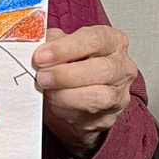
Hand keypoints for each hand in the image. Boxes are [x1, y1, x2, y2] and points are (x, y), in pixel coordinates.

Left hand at [32, 26, 136, 156]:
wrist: (76, 95)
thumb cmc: (72, 63)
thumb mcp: (61, 45)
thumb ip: (52, 42)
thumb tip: (37, 46)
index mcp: (113, 41)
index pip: (94, 40)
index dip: (65, 48)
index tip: (41, 56)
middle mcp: (122, 67)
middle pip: (101, 69)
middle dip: (65, 75)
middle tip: (42, 77)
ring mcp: (119, 94)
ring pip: (98, 97)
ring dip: (66, 95)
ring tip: (46, 91)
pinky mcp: (109, 117)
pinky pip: (87, 117)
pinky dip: (66, 111)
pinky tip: (55, 103)